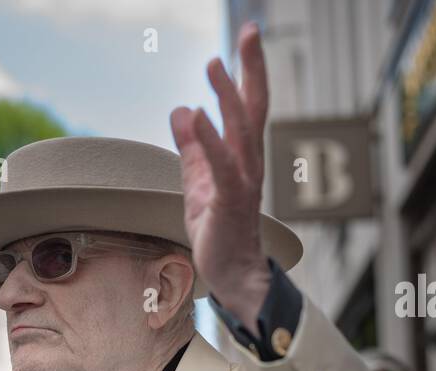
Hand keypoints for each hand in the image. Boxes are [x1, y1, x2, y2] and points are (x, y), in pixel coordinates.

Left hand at [169, 22, 272, 331]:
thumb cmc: (219, 229)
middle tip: (250, 32)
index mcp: (243, 155)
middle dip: (252, 69)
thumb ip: (191, 146)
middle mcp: (250, 162)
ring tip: (214, 65)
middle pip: (254, 107)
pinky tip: (199, 115)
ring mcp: (244, 181)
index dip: (248, 70)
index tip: (248, 35)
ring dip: (227, 97)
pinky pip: (221, 166)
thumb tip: (181, 109)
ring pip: (240, 131)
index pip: (248, 104)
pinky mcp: (230, 202)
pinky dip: (210, 139)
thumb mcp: (198, 180)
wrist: (232, 273)